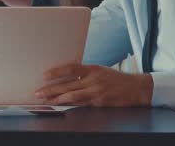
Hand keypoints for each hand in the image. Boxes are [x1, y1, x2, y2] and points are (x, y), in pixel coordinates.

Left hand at [35, 63, 152, 106]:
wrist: (136, 88)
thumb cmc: (116, 79)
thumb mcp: (100, 70)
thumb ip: (84, 73)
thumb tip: (66, 76)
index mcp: (92, 68)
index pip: (71, 68)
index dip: (57, 71)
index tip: (45, 75)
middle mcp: (93, 79)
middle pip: (68, 84)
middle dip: (51, 89)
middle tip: (38, 92)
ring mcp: (96, 91)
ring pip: (72, 95)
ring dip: (57, 98)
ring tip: (46, 100)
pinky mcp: (99, 102)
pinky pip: (82, 104)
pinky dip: (70, 105)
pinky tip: (61, 106)